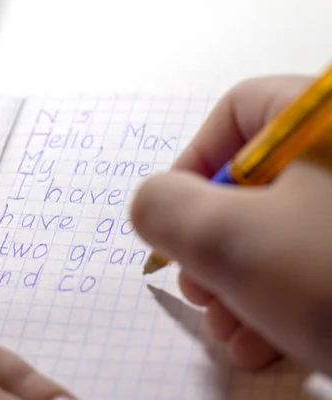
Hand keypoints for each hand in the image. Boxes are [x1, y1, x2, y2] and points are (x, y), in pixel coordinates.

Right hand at [131, 75, 331, 375]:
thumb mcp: (226, 240)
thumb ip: (162, 207)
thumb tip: (152, 203)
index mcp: (328, 122)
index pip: (236, 114)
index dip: (189, 167)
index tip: (174, 224)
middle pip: (253, 183)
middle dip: (211, 249)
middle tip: (199, 293)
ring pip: (280, 234)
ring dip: (238, 289)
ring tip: (229, 334)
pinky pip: (314, 264)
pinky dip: (279, 303)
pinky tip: (263, 344)